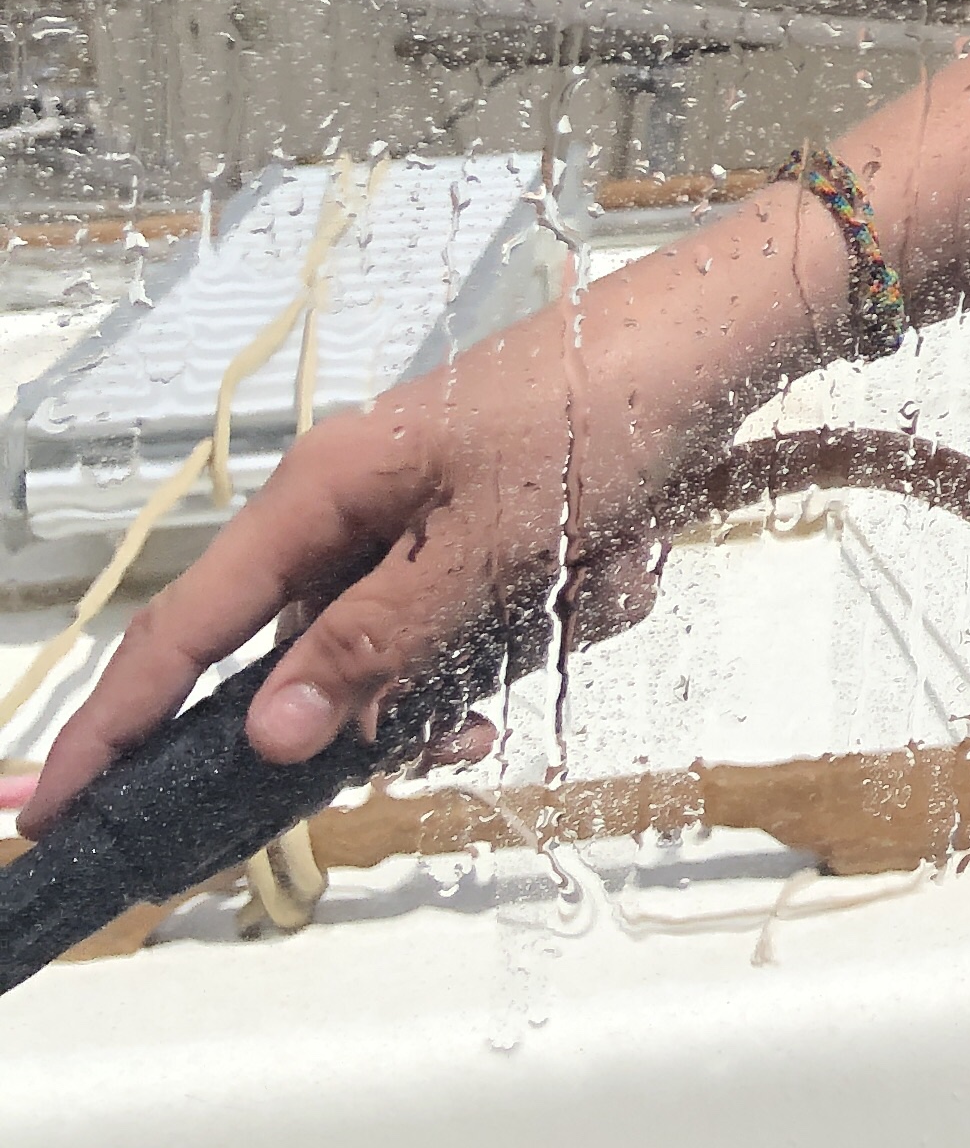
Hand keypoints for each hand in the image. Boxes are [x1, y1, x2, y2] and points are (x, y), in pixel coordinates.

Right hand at [24, 184, 821, 826]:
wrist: (725, 335)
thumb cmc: (606, 405)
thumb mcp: (489, 541)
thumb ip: (378, 642)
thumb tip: (270, 733)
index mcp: (322, 493)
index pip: (186, 631)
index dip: (119, 727)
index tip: (58, 812)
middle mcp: (358, 506)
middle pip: (319, 661)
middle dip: (404, 698)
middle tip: (469, 723)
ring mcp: (429, 516)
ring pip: (424, 648)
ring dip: (512, 641)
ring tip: (592, 580)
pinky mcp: (498, 524)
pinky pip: (499, 612)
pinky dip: (561, 606)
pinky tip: (622, 561)